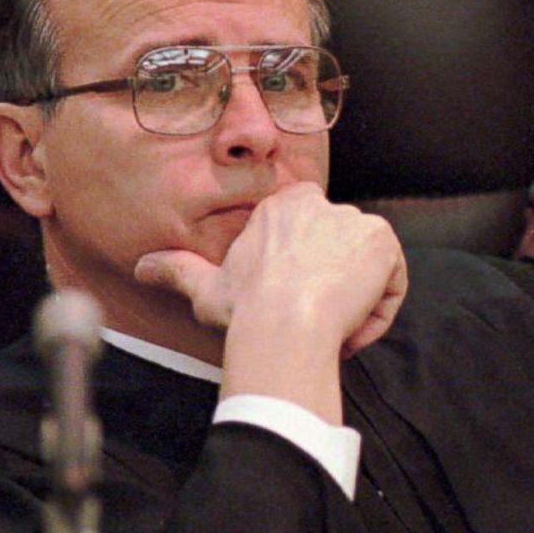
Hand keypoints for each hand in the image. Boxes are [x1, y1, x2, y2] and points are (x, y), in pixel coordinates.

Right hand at [134, 183, 406, 421]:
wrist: (282, 325)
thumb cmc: (244, 309)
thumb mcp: (205, 287)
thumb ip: (177, 269)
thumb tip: (142, 266)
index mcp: (282, 206)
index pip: (310, 240)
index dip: (305, 281)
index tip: (293, 307)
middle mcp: (320, 202)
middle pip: (340, 255)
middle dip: (332, 292)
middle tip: (313, 324)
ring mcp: (353, 219)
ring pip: (367, 270)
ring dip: (355, 305)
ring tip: (330, 330)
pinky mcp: (381, 240)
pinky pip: (392, 282)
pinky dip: (378, 312)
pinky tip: (351, 329)